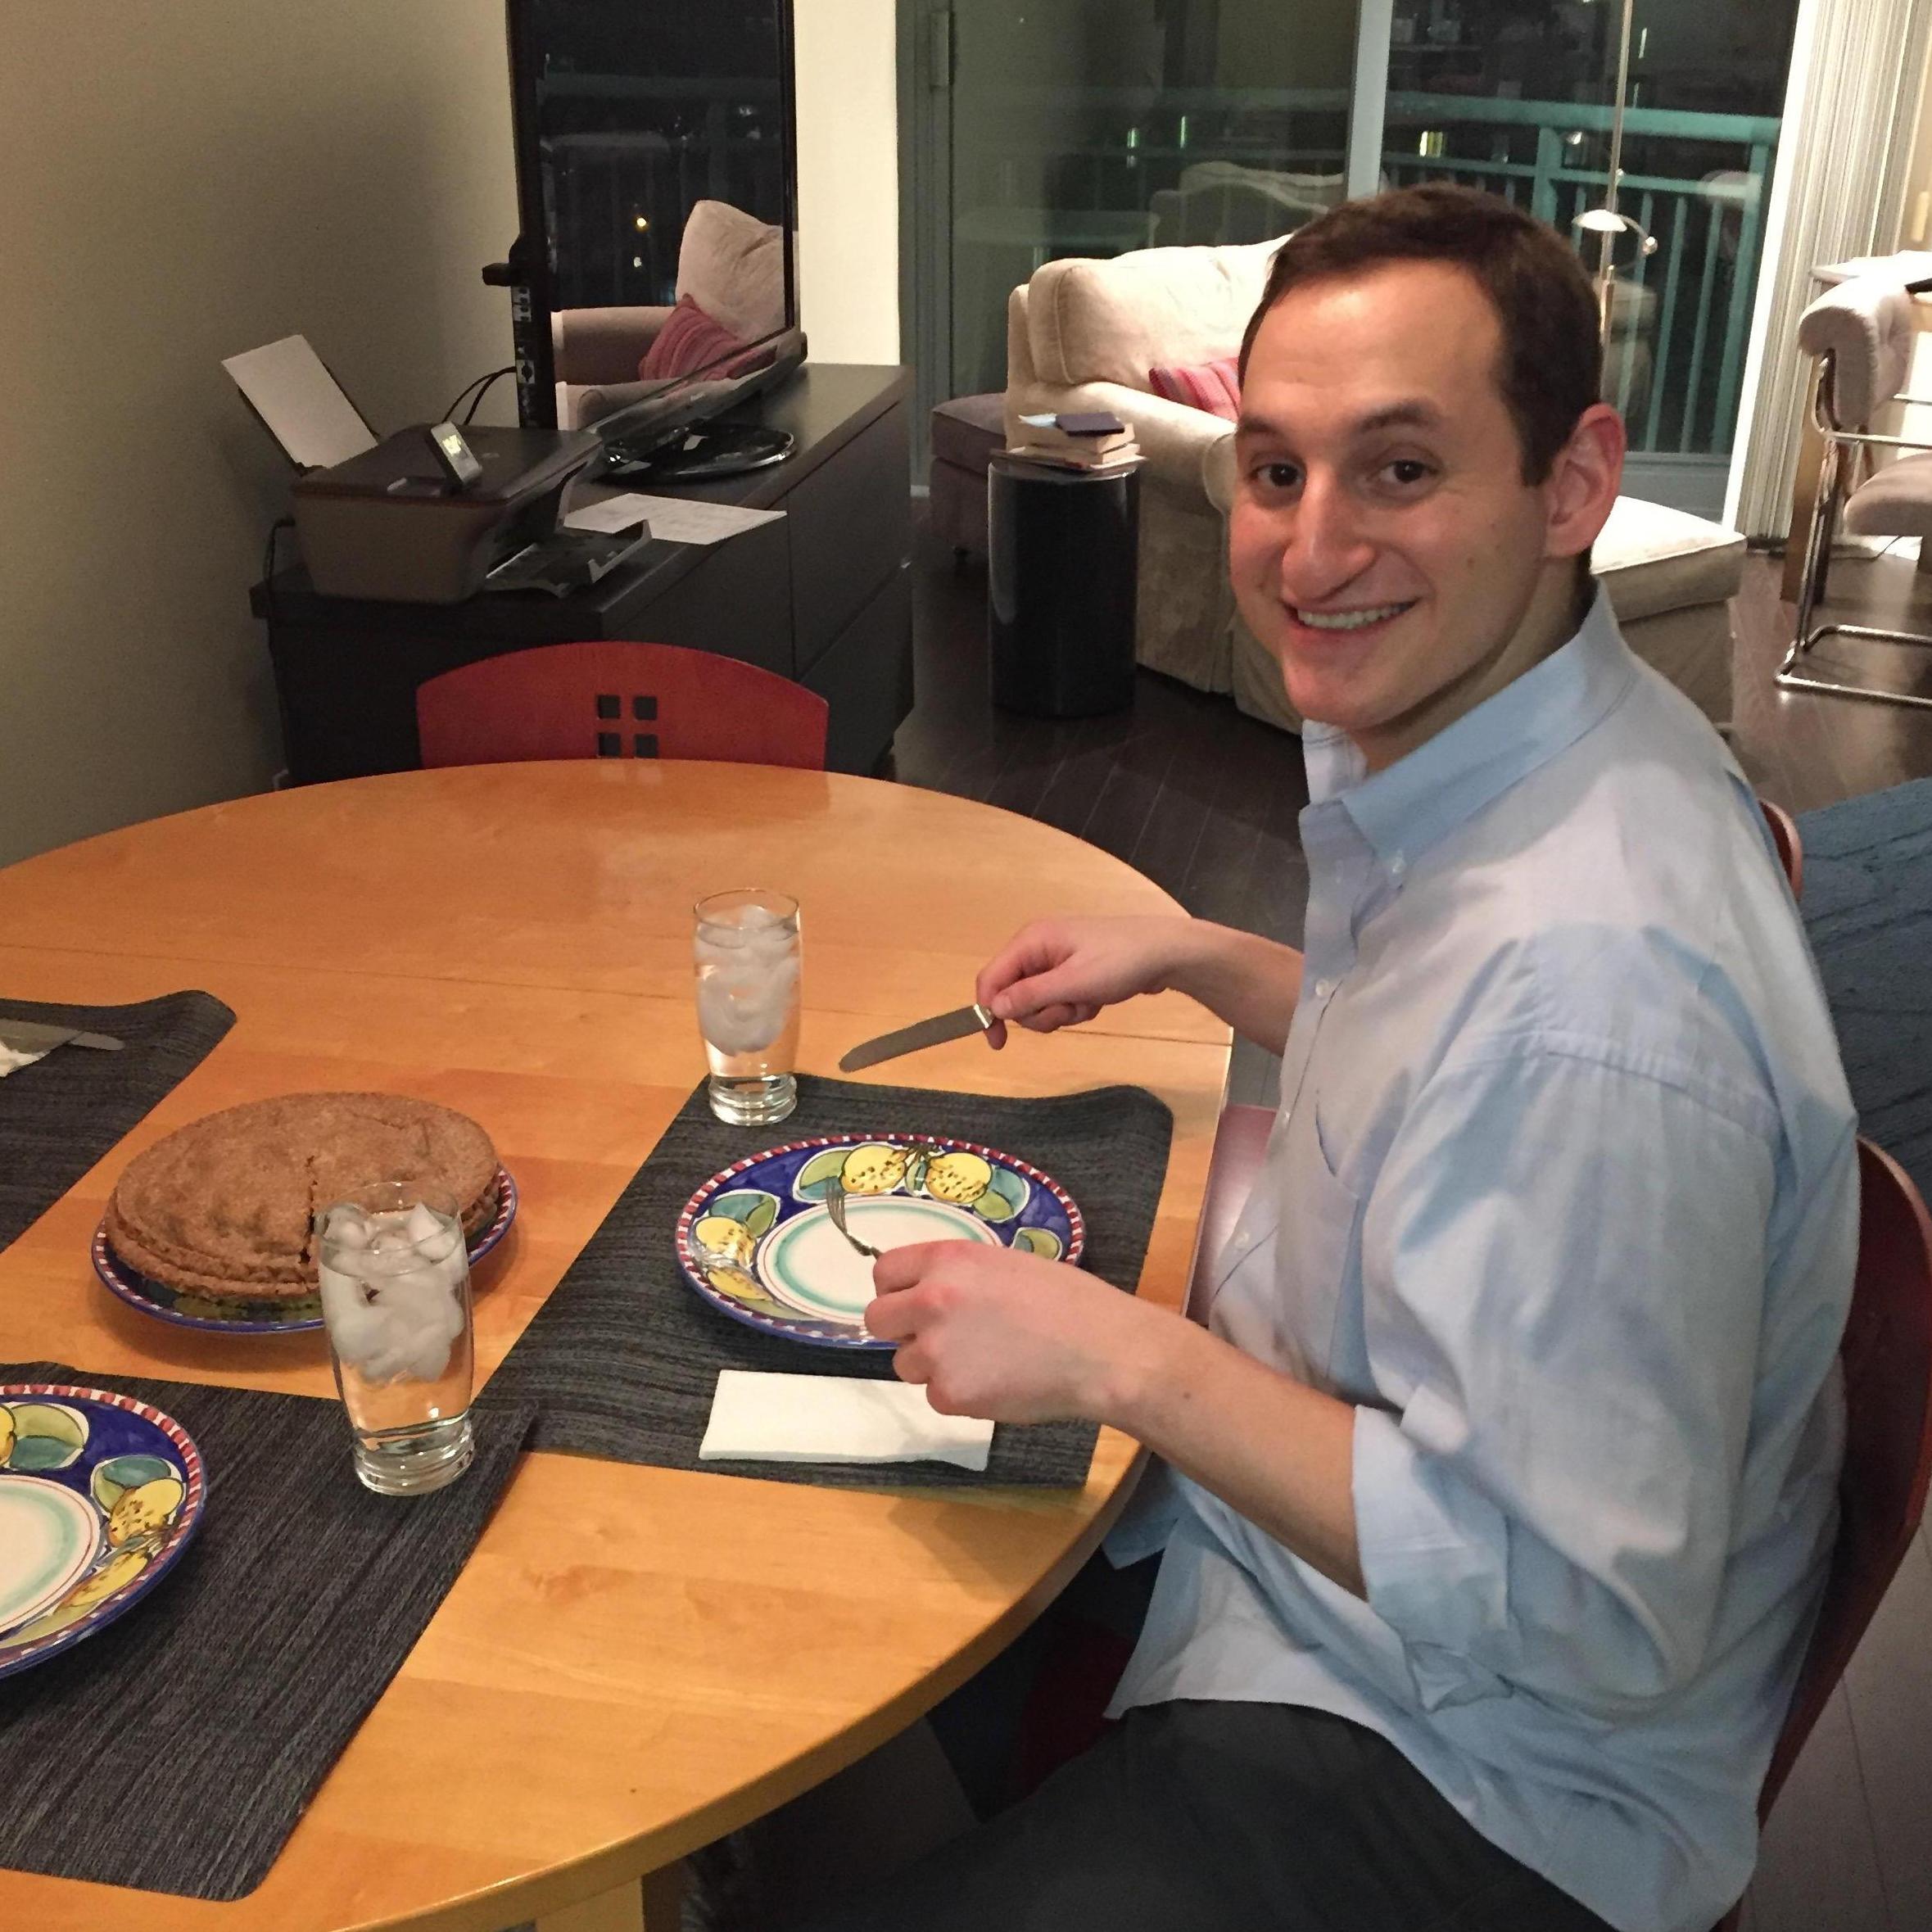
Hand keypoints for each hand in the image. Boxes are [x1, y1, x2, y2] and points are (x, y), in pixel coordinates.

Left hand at [863, 1240, 1164, 1423]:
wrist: (1102, 1351)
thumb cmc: (1068, 1301)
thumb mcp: (1005, 1264)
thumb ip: (958, 1276)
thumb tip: (925, 1293)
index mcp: (947, 1260)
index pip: (884, 1272)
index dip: (898, 1290)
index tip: (913, 1302)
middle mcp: (931, 1301)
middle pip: (878, 1320)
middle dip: (902, 1330)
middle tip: (938, 1337)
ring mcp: (937, 1351)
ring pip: (906, 1364)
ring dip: (933, 1365)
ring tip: (984, 1361)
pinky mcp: (950, 1395)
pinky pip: (936, 1396)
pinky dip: (960, 1394)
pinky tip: (998, 1383)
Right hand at [974, 916, 1194, 1048]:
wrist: (1167, 953)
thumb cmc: (1120, 962)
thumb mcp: (1073, 983)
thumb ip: (1031, 995)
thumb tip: (994, 1007)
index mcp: (1031, 941)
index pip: (991, 978)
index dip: (988, 1010)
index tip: (999, 1042)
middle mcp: (1038, 948)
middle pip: (1014, 995)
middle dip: (1041, 1012)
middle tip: (1069, 1010)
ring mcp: (1056, 960)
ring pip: (1038, 1002)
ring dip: (1062, 1012)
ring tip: (1088, 1002)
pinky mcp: (1073, 972)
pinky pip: (1059, 1000)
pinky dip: (1075, 1007)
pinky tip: (1097, 1000)